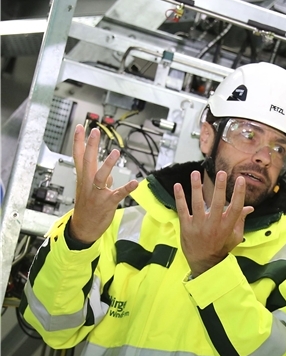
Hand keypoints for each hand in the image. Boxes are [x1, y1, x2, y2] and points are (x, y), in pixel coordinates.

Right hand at [69, 125, 138, 243]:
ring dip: (108, 164)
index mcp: (83, 179)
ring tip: (115, 152)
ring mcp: (97, 193)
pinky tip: (135, 182)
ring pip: (100, 176)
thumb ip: (100, 180)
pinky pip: (118, 194)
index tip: (80, 127)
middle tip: (94, 131)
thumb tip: (108, 174)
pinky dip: (126, 188)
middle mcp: (88, 184)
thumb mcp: (89, 191)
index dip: (79, 142)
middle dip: (90, 146)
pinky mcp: (107, 203)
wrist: (84, 228)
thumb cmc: (87, 208)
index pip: (79, 157)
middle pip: (87, 161)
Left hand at [174, 170, 253, 277]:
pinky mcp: (186, 227)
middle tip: (222, 173)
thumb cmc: (221, 247)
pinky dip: (179, 197)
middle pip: (218, 204)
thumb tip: (249, 207)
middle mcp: (214, 225)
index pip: (236, 208)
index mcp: (227, 227)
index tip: (241, 180)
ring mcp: (199, 226)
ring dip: (196, 188)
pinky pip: (182, 210)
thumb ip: (241, 220)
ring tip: (195, 174)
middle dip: (220, 188)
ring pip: (197, 204)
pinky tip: (177, 185)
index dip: (239, 193)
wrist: (204, 263)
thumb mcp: (235, 236)